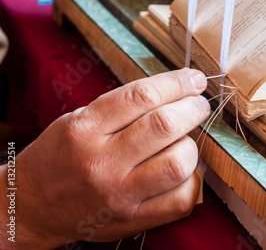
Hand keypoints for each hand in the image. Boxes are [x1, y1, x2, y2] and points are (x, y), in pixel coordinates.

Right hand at [0, 69, 209, 248]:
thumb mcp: (78, 120)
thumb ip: (123, 107)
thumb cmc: (60, 157)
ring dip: (191, 146)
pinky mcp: (133, 220)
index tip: (194, 79)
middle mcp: (102, 162)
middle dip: (192, 108)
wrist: (32, 206)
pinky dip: (191, 180)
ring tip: (184, 141)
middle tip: (198, 105)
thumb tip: (175, 91)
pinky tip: (181, 171)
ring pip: (178, 163)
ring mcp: (119, 194)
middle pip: (165, 126)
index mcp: (85, 130)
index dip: (177, 83)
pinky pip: (180, 199)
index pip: (142, 96)